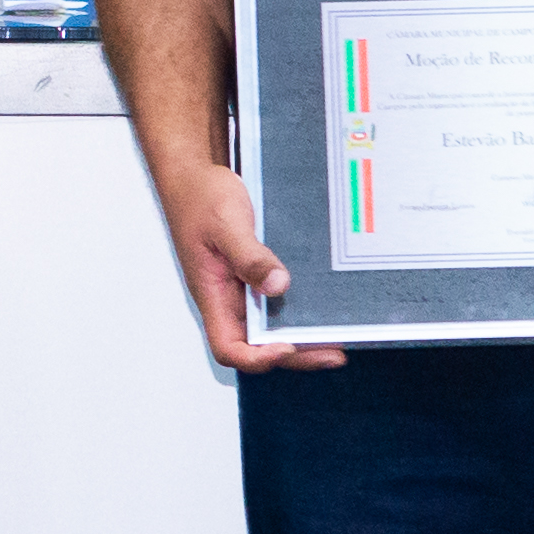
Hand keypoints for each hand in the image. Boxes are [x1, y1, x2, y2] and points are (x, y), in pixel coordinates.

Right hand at [149, 158, 337, 371]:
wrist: (195, 176)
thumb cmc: (199, 198)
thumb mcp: (226, 224)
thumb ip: (250, 256)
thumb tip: (277, 285)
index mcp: (212, 294)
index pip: (228, 347)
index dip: (257, 358)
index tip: (286, 346)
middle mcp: (228, 299)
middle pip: (258, 346)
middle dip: (296, 354)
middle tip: (334, 353)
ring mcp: (242, 289)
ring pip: (270, 328)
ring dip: (302, 336)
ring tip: (338, 338)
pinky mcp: (254, 275)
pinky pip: (276, 302)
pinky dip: (299, 310)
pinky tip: (323, 305)